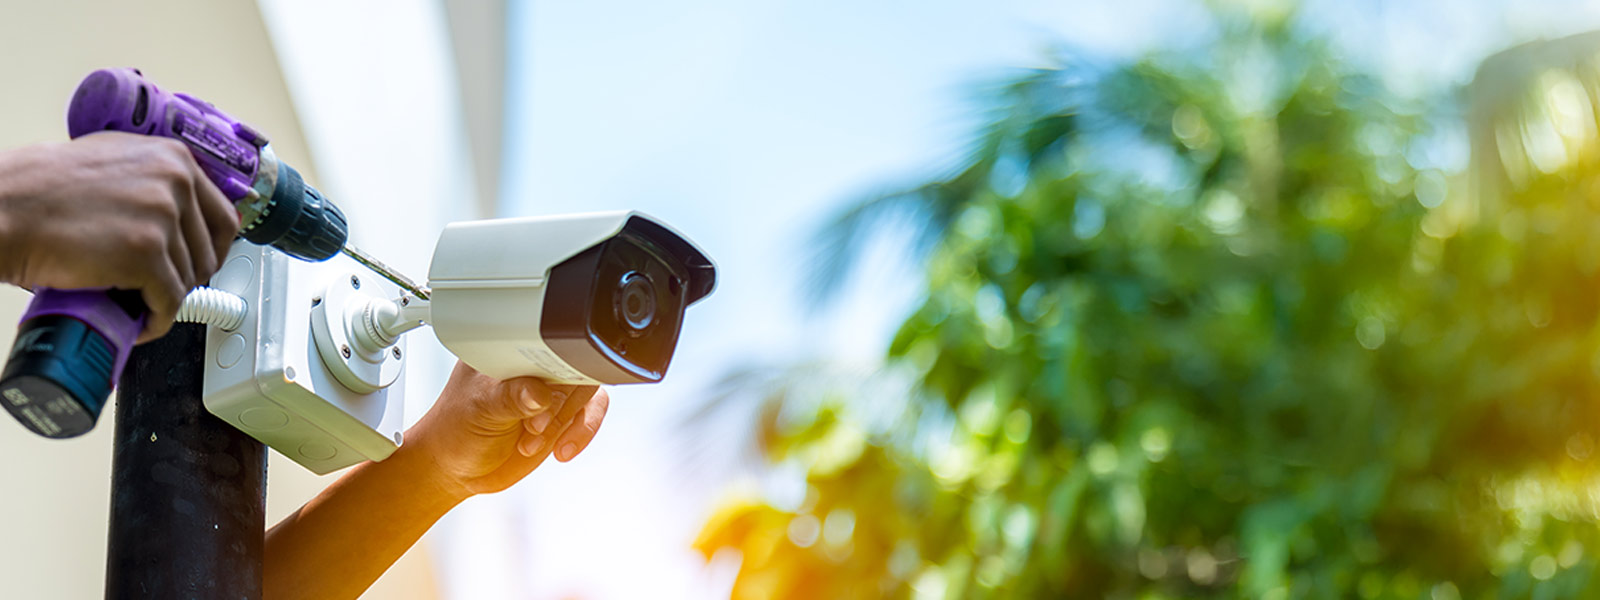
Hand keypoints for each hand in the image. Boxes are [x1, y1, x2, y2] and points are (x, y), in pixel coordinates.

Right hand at [0, 132, 239, 341]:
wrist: (3, 207)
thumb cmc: (42, 189)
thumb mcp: (114, 161)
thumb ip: (154, 179)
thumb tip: (183, 211)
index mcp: (174, 158)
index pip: (223, 217)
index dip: (212, 250)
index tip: (199, 265)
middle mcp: (176, 183)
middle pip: (207, 253)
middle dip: (185, 278)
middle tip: (159, 289)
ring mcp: (162, 218)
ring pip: (186, 280)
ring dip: (163, 299)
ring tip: (136, 302)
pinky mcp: (146, 254)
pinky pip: (168, 301)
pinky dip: (155, 320)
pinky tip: (138, 322)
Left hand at [405, 361, 610, 499]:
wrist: (458, 466)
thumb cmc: (457, 430)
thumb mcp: (479, 410)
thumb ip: (510, 399)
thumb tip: (539, 393)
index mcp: (509, 349)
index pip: (547, 340)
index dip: (552, 366)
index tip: (540, 397)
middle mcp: (533, 366)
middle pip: (576, 366)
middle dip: (560, 403)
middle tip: (533, 426)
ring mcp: (550, 390)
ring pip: (588, 392)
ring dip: (566, 423)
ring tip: (534, 441)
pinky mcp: (563, 414)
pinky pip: (589, 415)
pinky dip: (581, 433)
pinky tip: (559, 449)